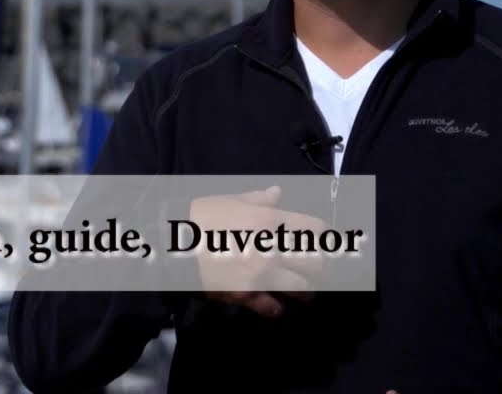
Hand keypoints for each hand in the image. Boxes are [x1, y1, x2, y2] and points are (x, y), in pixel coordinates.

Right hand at [187, 185, 327, 317]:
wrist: (175, 245)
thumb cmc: (202, 217)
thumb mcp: (231, 201)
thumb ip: (259, 198)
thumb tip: (278, 192)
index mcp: (272, 221)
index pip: (315, 229)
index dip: (325, 236)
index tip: (325, 242)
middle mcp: (274, 248)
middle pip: (316, 262)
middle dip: (321, 267)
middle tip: (318, 269)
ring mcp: (262, 274)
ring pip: (301, 289)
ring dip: (304, 290)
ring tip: (303, 291)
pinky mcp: (247, 295)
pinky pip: (273, 308)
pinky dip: (276, 308)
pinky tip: (274, 305)